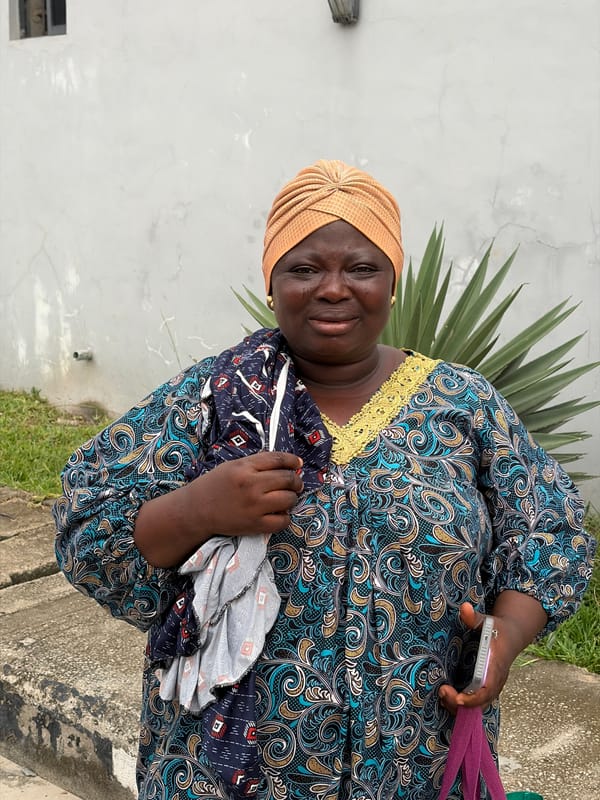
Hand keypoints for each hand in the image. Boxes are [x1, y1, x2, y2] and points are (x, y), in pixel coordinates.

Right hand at [188, 450, 303, 537]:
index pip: (278, 459)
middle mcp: (251, 485)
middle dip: (296, 481)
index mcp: (245, 467)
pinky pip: (283, 521)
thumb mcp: (233, 466)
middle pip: (287, 479)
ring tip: (287, 498)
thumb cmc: (215, 485)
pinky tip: (279, 513)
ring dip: (292, 498)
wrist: (196, 510)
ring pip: (289, 499)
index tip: (297, 463)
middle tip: (295, 483)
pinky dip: (286, 517)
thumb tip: (286, 464)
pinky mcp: (255, 524)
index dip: (292, 460)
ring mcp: (254, 506)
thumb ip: (257, 464)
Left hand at [438, 593, 547, 713]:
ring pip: (478, 705)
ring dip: (460, 706)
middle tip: (443, 692)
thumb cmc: (498, 629)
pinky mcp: (486, 687)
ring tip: (443, 695)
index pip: (488, 687)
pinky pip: (476, 702)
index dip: (474, 697)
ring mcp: (492, 685)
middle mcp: (496, 680)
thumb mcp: (488, 621)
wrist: (512, 636)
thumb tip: (464, 607)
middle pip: (481, 701)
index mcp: (496, 665)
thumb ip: (474, 617)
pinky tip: (448, 697)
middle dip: (462, 703)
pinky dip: (462, 704)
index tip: (458, 697)